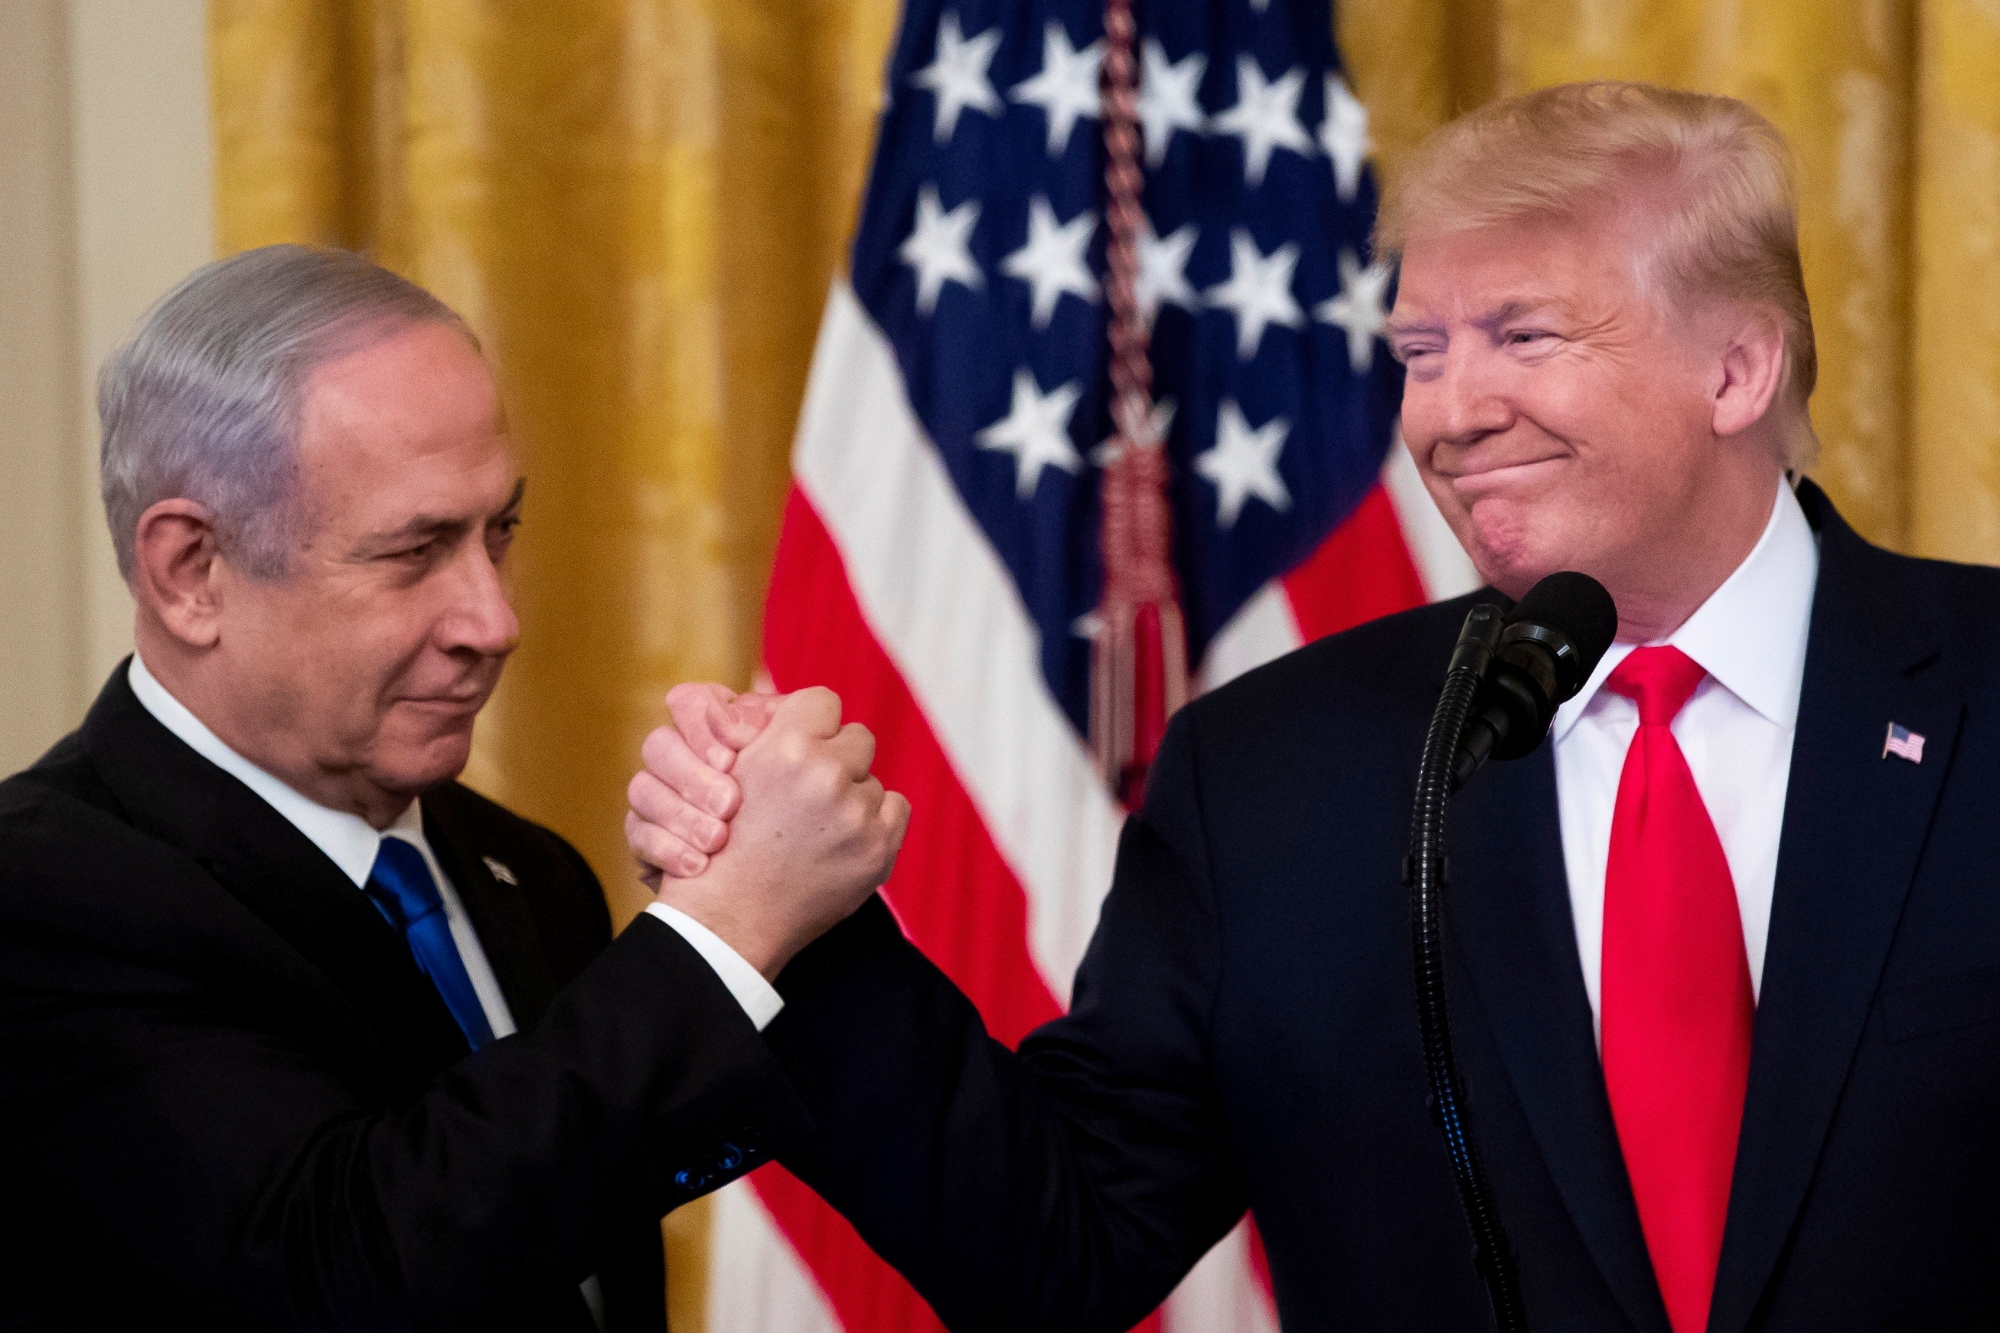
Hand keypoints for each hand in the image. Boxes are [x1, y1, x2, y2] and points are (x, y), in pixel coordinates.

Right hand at [625, 683, 778, 887]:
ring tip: (717, 840)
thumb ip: (779, 733)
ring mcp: (655, 797)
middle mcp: (678, 757)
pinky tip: (696, 866)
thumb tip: (772, 711)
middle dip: (696, 776)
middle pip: (660, 743)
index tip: (739, 749)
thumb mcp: (793, 770)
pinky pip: (635, 832)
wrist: (758, 899)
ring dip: (681, 815)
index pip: (691, 700)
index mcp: (714, 730)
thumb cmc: (788, 819)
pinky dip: (664, 849)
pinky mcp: (643, 835)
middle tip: (730, 804)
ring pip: (641, 786)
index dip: (710, 721)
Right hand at [633, 687, 908, 978]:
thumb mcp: (724, 771)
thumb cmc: (721, 843)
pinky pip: (895, 808)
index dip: (811, 722)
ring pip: (872, 778)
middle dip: (836, 757)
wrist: (730, 918)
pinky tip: (841, 841)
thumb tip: (772, 691)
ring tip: (817, 825)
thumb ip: (758, 729)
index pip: (822, 701)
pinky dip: (875, 821)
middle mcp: (825, 774)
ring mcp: (856, 813)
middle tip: (810, 789)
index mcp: (785, 747)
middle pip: (856, 738)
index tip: (801, 741)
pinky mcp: (878, 847)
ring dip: (852, 794)